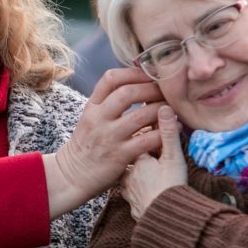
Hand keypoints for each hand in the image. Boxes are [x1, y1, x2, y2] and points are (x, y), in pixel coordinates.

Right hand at [45, 68, 165, 217]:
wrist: (73, 175)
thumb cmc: (88, 144)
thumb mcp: (91, 118)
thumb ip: (108, 102)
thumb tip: (134, 82)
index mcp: (92, 106)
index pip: (110, 78)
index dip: (133, 72)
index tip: (149, 73)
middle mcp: (98, 118)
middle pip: (127, 93)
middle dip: (151, 89)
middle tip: (166, 91)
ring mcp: (109, 137)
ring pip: (140, 116)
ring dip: (161, 110)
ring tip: (172, 109)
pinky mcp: (119, 155)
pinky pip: (146, 140)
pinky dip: (163, 132)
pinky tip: (174, 129)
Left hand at [121, 106, 186, 220]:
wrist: (165, 222)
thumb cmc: (171, 188)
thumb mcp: (173, 158)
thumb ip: (168, 133)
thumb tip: (164, 107)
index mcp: (136, 159)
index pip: (137, 140)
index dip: (146, 136)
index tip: (154, 133)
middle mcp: (127, 175)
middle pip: (131, 158)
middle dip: (139, 155)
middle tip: (154, 155)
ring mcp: (128, 192)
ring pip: (130, 177)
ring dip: (138, 174)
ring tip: (151, 173)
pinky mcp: (132, 207)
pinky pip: (133, 194)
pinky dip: (139, 190)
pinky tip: (147, 190)